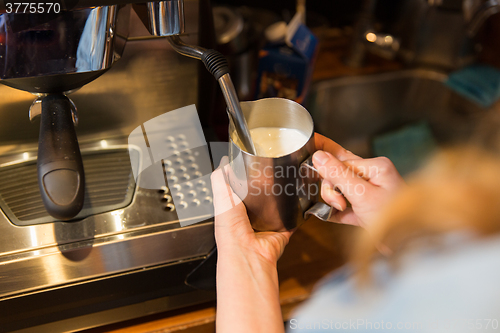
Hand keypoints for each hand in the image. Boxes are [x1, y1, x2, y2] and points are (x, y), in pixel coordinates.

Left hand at [211, 157, 289, 332]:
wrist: (246, 253)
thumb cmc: (230, 231)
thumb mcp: (221, 199)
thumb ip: (220, 180)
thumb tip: (223, 162)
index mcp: (235, 209)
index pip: (243, 188)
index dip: (249, 176)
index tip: (258, 163)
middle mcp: (250, 217)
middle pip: (262, 195)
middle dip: (269, 185)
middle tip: (276, 170)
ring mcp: (267, 225)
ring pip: (278, 206)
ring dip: (283, 197)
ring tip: (289, 182)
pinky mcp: (281, 231)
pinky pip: (291, 220)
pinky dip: (296, 212)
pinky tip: (300, 201)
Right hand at [314, 133, 405, 228]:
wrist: (410, 248)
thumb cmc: (395, 221)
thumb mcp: (362, 196)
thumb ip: (338, 175)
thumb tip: (319, 156)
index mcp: (375, 167)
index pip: (340, 162)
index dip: (331, 178)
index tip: (327, 189)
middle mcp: (372, 176)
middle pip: (338, 175)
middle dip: (332, 191)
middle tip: (339, 204)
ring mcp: (369, 193)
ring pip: (339, 191)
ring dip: (334, 202)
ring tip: (341, 211)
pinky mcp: (365, 209)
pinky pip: (344, 206)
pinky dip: (337, 212)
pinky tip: (332, 216)